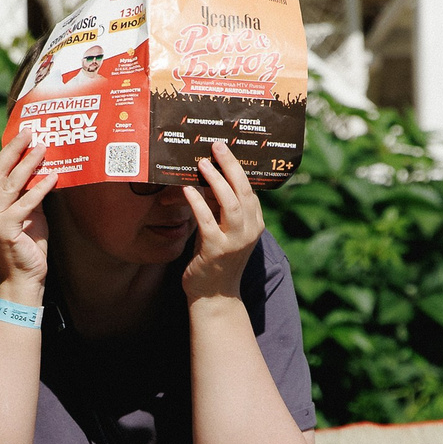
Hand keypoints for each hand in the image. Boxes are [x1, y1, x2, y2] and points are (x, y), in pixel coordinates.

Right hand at [0, 130, 53, 294]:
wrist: (23, 278)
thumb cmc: (26, 246)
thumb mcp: (27, 213)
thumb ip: (27, 192)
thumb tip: (41, 165)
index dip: (8, 152)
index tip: (22, 135)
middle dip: (15, 150)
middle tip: (30, 132)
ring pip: (11, 184)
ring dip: (29, 164)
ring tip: (43, 148)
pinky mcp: (3, 229)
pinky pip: (25, 203)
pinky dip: (40, 189)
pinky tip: (53, 177)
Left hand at [180, 141, 262, 301]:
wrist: (214, 297)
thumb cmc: (216, 261)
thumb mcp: (223, 231)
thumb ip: (220, 209)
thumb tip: (208, 179)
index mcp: (254, 225)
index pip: (250, 191)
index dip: (238, 168)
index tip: (225, 149)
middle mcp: (249, 231)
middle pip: (243, 191)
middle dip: (231, 166)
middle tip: (217, 146)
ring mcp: (234, 241)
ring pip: (230, 203)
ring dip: (216, 180)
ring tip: (203, 163)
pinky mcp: (216, 250)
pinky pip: (207, 220)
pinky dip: (197, 202)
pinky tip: (187, 189)